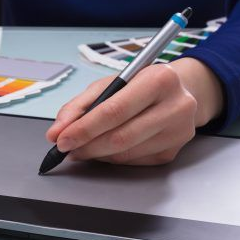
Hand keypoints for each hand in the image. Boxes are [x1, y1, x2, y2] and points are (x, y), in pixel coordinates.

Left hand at [45, 58, 223, 165]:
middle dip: (86, 146)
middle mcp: (176, 105)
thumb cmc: (141, 85)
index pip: (114, 110)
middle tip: (66, 148)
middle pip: (121, 137)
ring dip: (96, 154)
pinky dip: (112, 158)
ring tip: (80, 148)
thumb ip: (80, 106)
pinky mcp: (174, 151)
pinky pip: (133, 161)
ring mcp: (178, 132)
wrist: (182, 91)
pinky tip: (103, 149)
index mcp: (159, 79)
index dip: (84, 128)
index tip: (61, 139)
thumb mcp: (110, 83)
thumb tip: (57, 131)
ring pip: (126, 154)